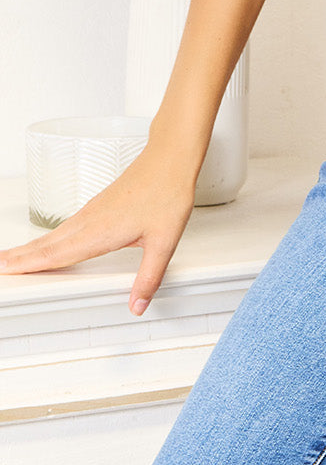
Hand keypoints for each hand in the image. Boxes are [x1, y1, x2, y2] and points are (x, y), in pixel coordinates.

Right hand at [0, 145, 196, 316]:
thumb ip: (149, 276)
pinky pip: (67, 225)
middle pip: (47, 244)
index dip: (30, 265)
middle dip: (20, 257)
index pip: (57, 254)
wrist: (170, 158)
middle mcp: (90, 220)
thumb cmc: (167, 193)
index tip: (6, 270)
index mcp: (100, 232)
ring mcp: (93, 210)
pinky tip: (51, 241)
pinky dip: (50, 236)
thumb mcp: (164, 241)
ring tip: (14, 258)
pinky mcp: (99, 203)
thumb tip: (138, 305)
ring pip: (55, 233)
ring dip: (32, 247)